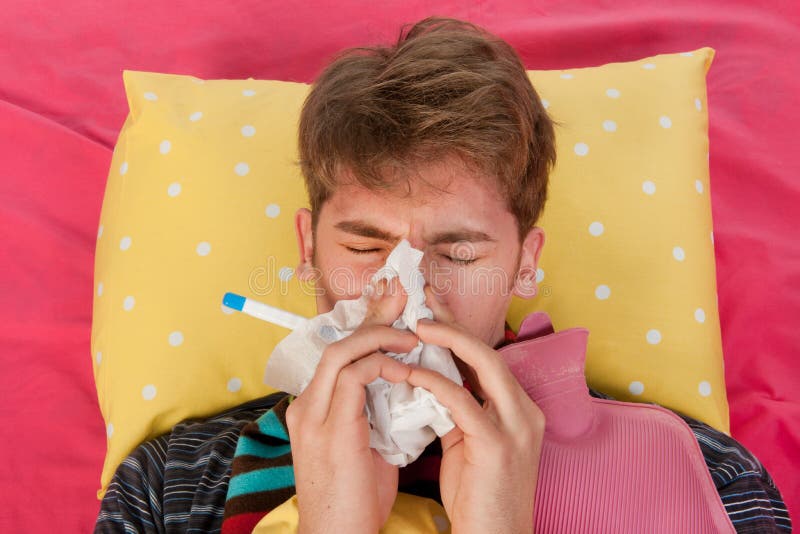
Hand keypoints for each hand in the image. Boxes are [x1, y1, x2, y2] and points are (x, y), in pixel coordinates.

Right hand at [287, 277, 412, 533]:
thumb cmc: (355, 500)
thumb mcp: (367, 447)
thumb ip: (376, 412)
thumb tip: (408, 386)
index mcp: (315, 408)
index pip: (339, 353)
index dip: (369, 328)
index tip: (399, 310)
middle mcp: (307, 405)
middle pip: (337, 342)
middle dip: (374, 317)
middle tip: (405, 298)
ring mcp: (312, 415)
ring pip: (341, 351)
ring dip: (380, 337)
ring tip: (413, 337)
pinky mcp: (328, 428)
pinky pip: (353, 375)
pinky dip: (382, 365)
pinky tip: (406, 370)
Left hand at [405, 288, 544, 532]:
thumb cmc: (479, 497)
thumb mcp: (470, 445)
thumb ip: (457, 411)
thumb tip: (429, 381)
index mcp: (519, 410)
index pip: (488, 360)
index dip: (459, 332)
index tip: (432, 311)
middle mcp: (525, 412)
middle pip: (489, 352)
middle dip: (454, 324)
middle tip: (423, 303)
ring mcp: (516, 427)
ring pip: (484, 365)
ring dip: (447, 341)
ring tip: (416, 327)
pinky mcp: (497, 445)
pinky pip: (462, 401)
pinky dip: (435, 383)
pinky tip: (410, 374)